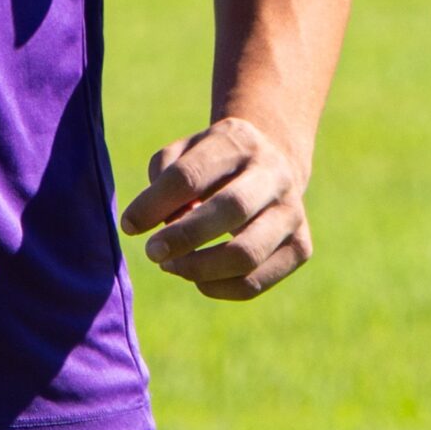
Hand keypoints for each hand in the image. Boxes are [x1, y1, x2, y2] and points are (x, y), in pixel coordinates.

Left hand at [120, 116, 311, 300]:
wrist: (272, 162)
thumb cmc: (212, 162)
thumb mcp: (183, 153)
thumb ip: (164, 180)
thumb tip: (159, 225)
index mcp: (237, 141)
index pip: (190, 175)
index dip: (154, 204)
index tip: (129, 226)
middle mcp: (272, 174)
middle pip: (230, 209)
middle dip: (184, 237)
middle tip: (152, 253)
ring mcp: (292, 212)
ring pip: (247, 254)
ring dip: (200, 268)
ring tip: (171, 266)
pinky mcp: (301, 247)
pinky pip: (256, 281)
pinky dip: (219, 287)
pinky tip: (197, 277)